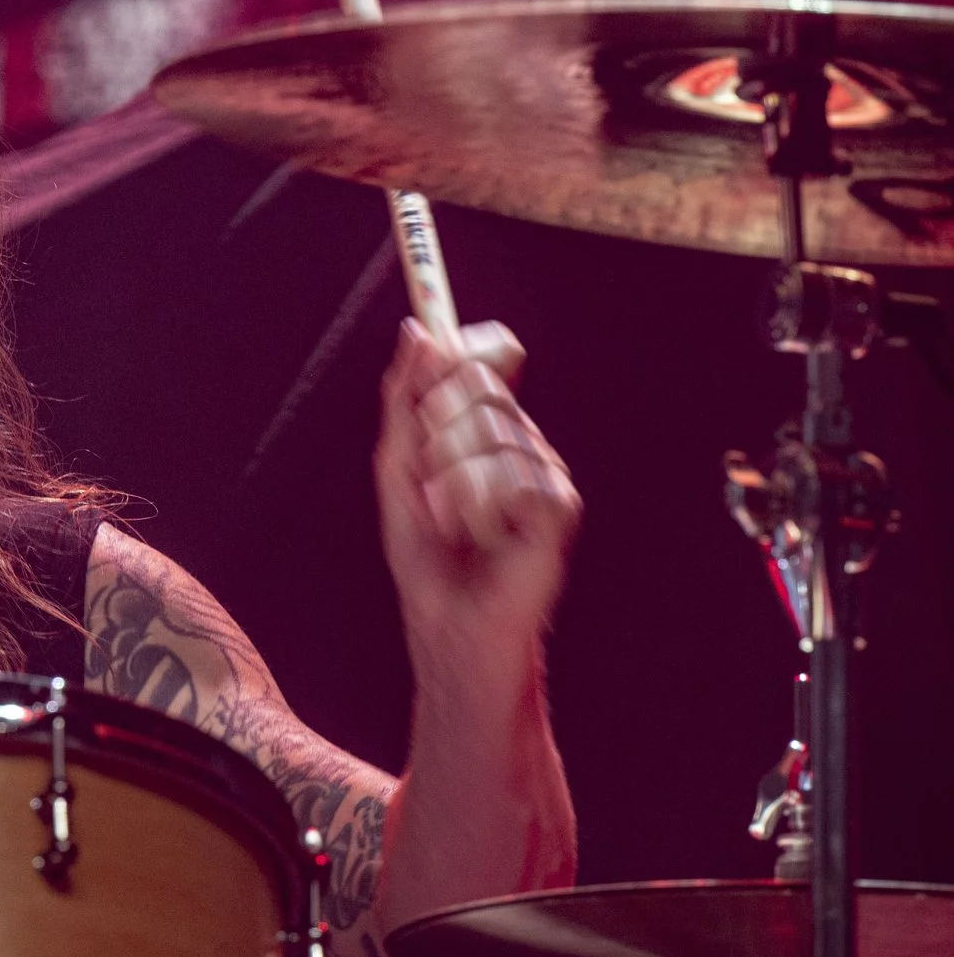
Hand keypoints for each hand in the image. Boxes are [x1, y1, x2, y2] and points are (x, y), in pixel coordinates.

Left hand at [375, 318, 580, 669]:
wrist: (449, 624)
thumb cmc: (427, 555)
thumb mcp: (398, 468)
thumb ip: (403, 400)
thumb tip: (417, 332)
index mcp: (492, 431)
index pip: (490, 361)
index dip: (464, 350)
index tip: (439, 355)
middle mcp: (526, 445)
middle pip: (482, 389)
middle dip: (437, 433)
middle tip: (433, 484)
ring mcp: (547, 475)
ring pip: (490, 434)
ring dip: (450, 482)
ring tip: (454, 522)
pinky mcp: (559, 508)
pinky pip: (508, 476)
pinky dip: (476, 509)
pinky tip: (484, 538)